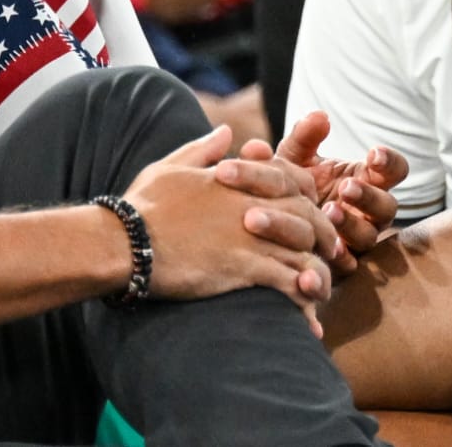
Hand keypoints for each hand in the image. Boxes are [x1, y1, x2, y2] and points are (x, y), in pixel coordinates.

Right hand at [124, 126, 337, 337]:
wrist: (124, 241)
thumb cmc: (142, 205)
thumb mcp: (171, 166)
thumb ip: (204, 149)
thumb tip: (226, 132)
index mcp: (239, 180)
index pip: (293, 180)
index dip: (308, 197)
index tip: (309, 213)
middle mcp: (252, 204)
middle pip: (309, 216)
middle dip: (323, 236)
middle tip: (327, 255)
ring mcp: (251, 236)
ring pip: (306, 252)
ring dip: (317, 273)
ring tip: (319, 292)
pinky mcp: (244, 267)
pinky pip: (289, 283)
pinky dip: (303, 301)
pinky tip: (307, 320)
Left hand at [234, 111, 406, 276]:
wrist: (266, 219)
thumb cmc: (291, 182)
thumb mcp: (295, 156)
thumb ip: (304, 137)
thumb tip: (319, 116)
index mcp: (365, 179)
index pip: (393, 170)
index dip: (390, 162)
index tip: (374, 153)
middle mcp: (368, 211)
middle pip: (388, 205)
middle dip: (369, 196)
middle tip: (346, 187)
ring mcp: (357, 238)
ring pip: (369, 235)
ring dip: (352, 224)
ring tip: (329, 211)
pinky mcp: (340, 262)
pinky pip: (349, 264)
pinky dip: (340, 256)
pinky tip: (327, 249)